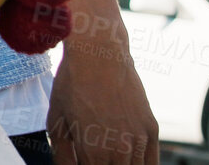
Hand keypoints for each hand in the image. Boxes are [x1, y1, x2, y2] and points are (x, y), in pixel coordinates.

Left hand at [48, 35, 158, 163]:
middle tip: (92, 157)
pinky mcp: (151, 130)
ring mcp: (139, 140)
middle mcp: (120, 150)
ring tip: (108, 157)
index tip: (81, 162)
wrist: (99, 54)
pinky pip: (151, 161)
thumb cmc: (72, 85)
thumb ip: (63, 155)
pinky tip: (129, 161)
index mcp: (93, 152)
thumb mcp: (56, 122)